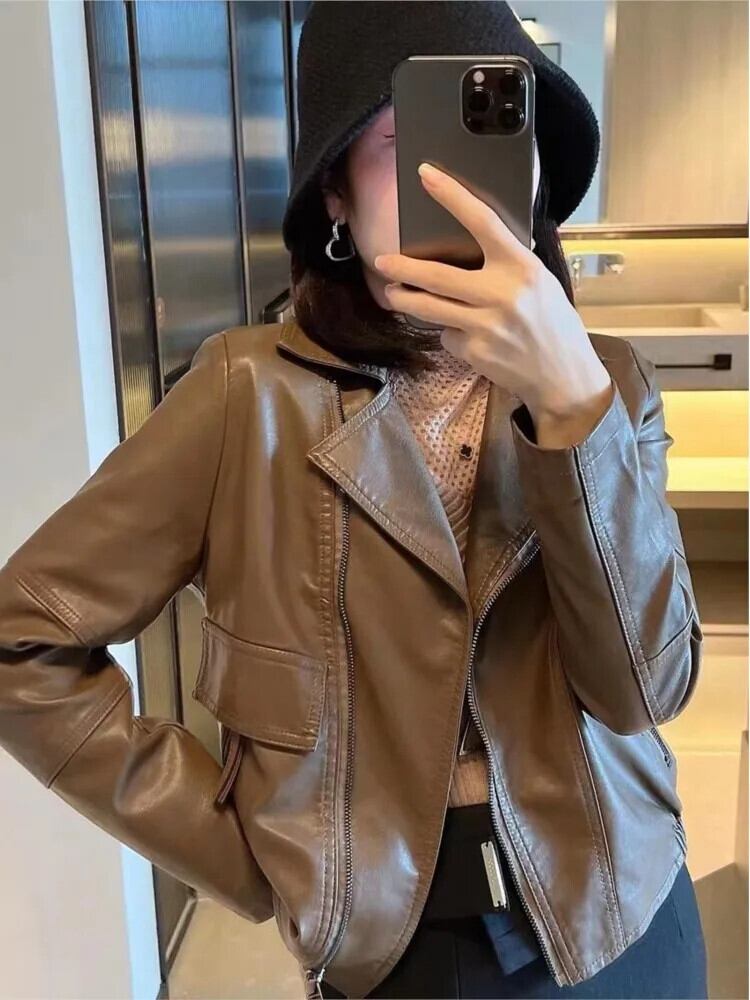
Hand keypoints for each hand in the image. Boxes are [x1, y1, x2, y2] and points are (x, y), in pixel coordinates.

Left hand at [373, 162, 613, 442]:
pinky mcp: (475, 352)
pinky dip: (452, 333)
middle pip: (437, 275)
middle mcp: (502, 293)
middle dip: (403, 268)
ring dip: (405, 299)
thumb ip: (509, 265)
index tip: (425, 175)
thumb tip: (472, 244)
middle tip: (381, 260)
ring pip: (430, 308)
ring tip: (393, 293)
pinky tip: (472, 337)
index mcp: (522, 267)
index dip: (452, 196)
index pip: (482, 221)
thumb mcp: (540, 283)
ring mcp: (486, 325)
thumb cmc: (553, 324)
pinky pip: (448, 335)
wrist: (564, 377)